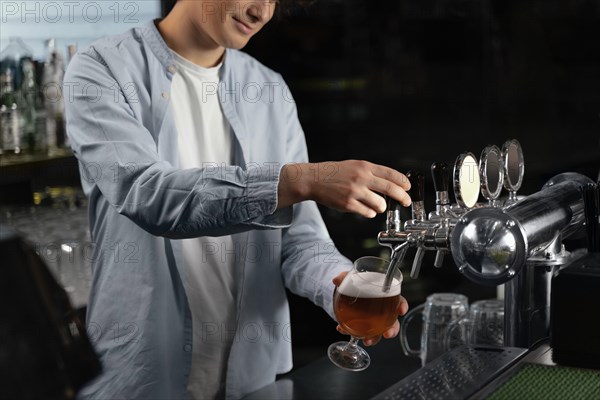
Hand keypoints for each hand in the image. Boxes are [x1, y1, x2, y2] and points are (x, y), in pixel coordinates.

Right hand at [277, 160, 410, 217]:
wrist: (313, 179)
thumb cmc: (334, 173)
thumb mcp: (354, 166)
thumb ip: (371, 173)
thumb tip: (389, 184)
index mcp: (364, 167)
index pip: (391, 174)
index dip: (403, 182)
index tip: (408, 188)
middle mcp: (362, 178)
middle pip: (390, 189)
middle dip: (402, 197)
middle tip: (406, 202)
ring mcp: (355, 192)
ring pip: (380, 204)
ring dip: (380, 207)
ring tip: (375, 205)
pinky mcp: (348, 204)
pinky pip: (368, 213)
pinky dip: (369, 212)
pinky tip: (365, 209)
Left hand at [332, 271, 408, 345]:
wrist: (343, 292)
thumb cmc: (354, 284)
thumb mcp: (350, 278)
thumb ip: (344, 277)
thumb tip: (336, 279)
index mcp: (384, 295)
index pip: (398, 300)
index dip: (402, 305)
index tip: (401, 310)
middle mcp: (382, 310)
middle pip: (393, 321)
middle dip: (392, 329)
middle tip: (387, 334)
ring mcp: (373, 320)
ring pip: (379, 331)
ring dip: (375, 338)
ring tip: (367, 341)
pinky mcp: (362, 326)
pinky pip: (361, 332)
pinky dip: (352, 333)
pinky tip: (342, 330)